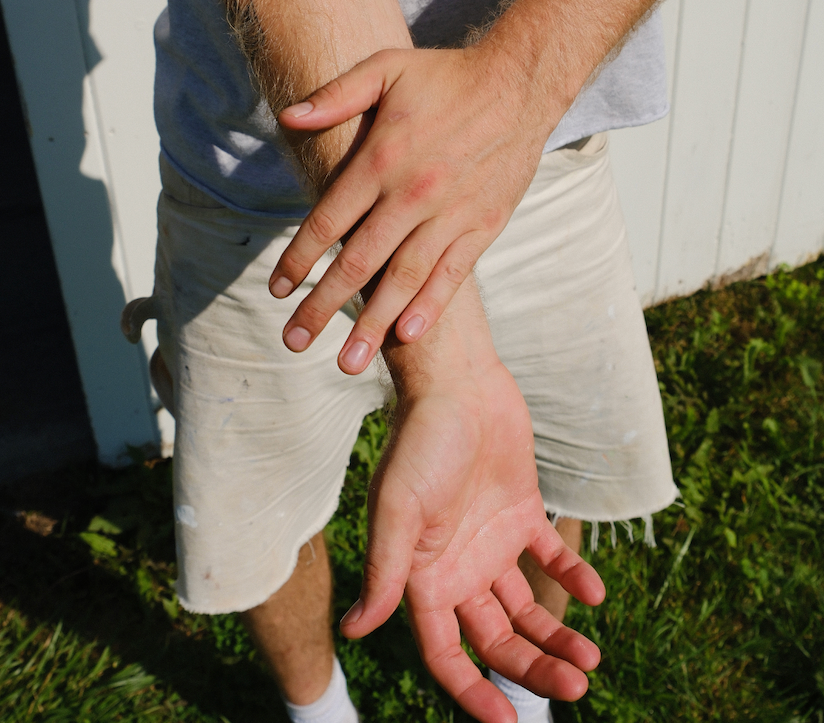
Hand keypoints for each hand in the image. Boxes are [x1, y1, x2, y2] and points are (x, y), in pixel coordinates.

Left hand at [271, 44, 557, 373]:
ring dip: (373, 323)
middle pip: (358, 262)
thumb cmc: (445, 77)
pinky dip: (430, 305)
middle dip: (322, 306)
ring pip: (403, 279)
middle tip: (294, 341)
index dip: (298, 259)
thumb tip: (287, 117)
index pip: (327, 221)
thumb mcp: (384, 70)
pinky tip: (406, 334)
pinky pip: (452, 273)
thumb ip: (334, 96)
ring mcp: (450, 214)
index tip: (277, 291)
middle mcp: (412, 194)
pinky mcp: (482, 225)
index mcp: (381, 159)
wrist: (519, 84)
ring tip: (347, 362)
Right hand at [339, 358, 604, 722]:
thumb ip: (385, 568)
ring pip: (526, 608)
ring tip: (591, 659)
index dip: (473, 692)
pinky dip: (573, 576)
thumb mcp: (400, 507)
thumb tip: (354, 630)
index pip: (446, 653)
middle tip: (577, 687)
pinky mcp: (522, 513)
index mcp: (425, 575)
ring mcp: (492, 541)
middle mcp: (458, 566)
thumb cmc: (422, 441)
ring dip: (556, 636)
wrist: (460, 384)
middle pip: (495, 639)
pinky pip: (550, 557)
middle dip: (531, 669)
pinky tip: (593, 592)